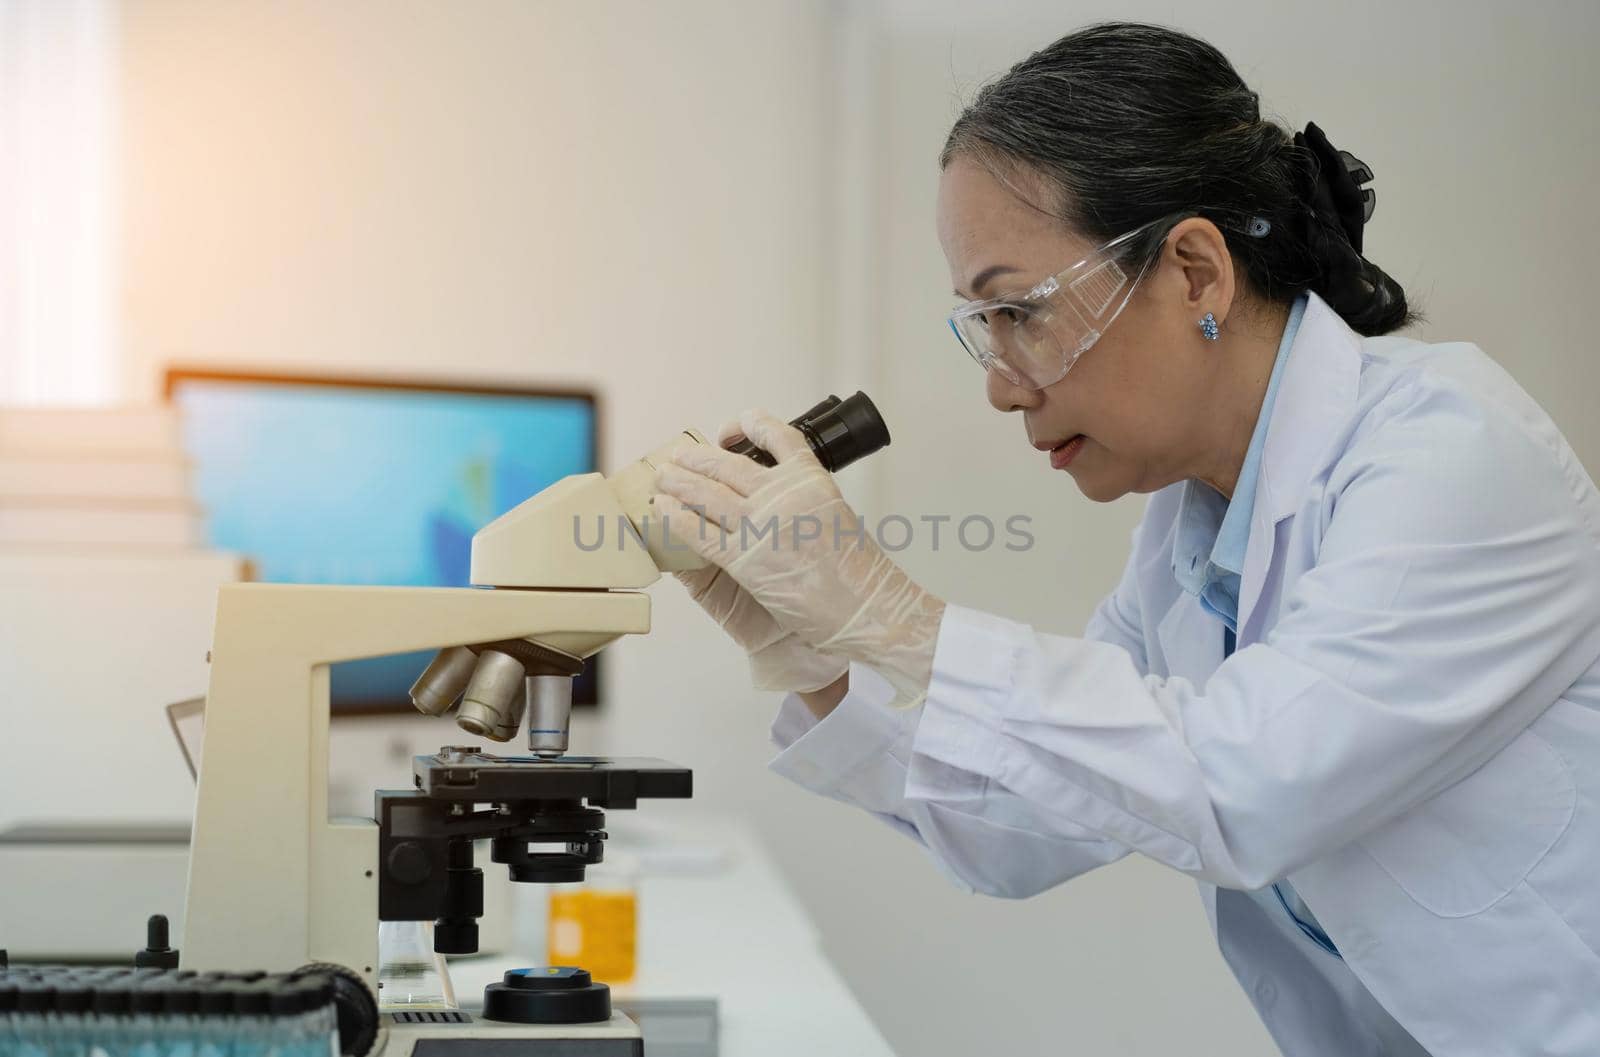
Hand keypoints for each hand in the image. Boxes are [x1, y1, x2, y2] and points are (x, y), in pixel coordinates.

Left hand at [651, 409, 943, 706]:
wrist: (865, 607)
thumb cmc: (857, 571)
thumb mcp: (836, 516)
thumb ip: (804, 501)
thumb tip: (770, 495)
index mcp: (811, 479)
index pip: (777, 435)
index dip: (749, 424)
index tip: (732, 428)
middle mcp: (784, 495)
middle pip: (728, 464)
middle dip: (697, 458)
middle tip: (679, 455)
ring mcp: (762, 525)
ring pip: (707, 492)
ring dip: (678, 482)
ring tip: (663, 477)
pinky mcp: (744, 560)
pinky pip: (699, 531)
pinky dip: (675, 517)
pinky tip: (662, 509)